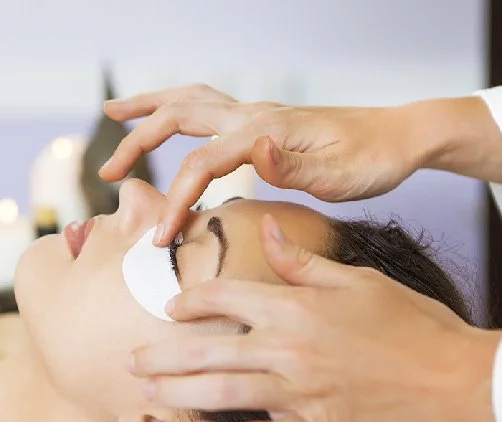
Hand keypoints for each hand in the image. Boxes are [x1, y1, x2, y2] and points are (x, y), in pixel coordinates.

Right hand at [100, 84, 495, 246]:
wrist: (396, 138)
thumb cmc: (369, 162)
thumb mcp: (338, 175)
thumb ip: (289, 163)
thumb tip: (252, 149)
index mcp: (263, 130)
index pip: (201, 165)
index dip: (175, 201)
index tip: (159, 239)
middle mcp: (251, 115)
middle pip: (178, 119)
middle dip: (137, 145)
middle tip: (106, 174)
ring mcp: (253, 114)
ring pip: (188, 101)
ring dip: (147, 109)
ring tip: (114, 116)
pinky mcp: (258, 121)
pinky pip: (206, 107)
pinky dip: (175, 108)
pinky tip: (166, 116)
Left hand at [128, 214, 501, 421]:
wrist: (460, 382)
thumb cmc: (413, 325)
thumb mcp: (358, 280)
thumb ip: (302, 260)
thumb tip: (265, 228)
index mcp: (295, 305)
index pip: (221, 296)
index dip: (187, 301)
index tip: (171, 309)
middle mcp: (287, 347)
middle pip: (204, 349)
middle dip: (160, 354)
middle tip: (129, 359)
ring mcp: (297, 392)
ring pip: (217, 393)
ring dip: (174, 393)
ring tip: (146, 391)